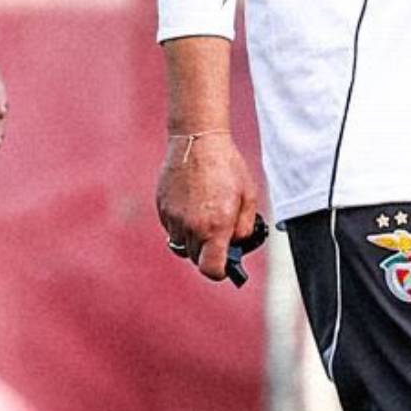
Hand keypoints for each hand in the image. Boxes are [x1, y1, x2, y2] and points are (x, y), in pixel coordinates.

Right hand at [155, 130, 258, 280]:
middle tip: (218, 234)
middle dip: (208, 252)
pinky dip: (180, 224)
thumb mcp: (248, 197)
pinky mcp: (162, 207)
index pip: (211, 269)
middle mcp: (191, 226)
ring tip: (203, 218)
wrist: (198, 140)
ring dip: (192, 239)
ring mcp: (173, 217)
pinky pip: (171, 228)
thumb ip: (244, 228)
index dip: (219, 271)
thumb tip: (235, 245)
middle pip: (196, 259)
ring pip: (181, 245)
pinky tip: (191, 205)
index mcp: (215, 226)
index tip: (225, 264)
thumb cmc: (228, 167)